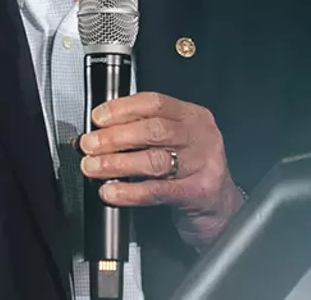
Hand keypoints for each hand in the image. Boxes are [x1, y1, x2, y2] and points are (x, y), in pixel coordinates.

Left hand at [78, 91, 245, 247]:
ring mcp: (203, 164)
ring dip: (117, 163)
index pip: (154, 103)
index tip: (98, 118)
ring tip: (94, 167)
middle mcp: (201, 136)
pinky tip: (112, 192)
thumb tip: (100, 132)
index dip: (122, 108)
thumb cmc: (190, 170)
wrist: (220, 208)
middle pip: (153, 130)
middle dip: (115, 137)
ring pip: (154, 160)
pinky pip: (158, 190)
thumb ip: (144, 132)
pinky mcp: (199, 192)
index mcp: (192, 116)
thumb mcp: (175, 142)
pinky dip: (130, 191)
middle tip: (90, 145)